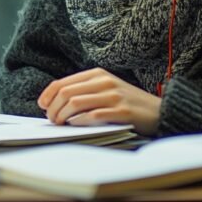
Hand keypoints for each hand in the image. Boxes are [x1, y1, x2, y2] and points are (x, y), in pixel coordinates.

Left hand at [38, 67, 161, 135]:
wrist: (159, 111)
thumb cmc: (128, 102)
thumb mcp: (106, 89)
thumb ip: (84, 91)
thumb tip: (54, 103)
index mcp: (98, 74)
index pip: (63, 83)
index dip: (48, 95)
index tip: (42, 106)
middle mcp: (104, 82)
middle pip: (66, 93)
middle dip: (53, 108)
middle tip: (51, 120)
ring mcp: (113, 96)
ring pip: (75, 103)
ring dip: (62, 116)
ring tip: (61, 125)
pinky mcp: (121, 111)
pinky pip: (92, 116)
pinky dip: (79, 122)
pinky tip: (76, 126)